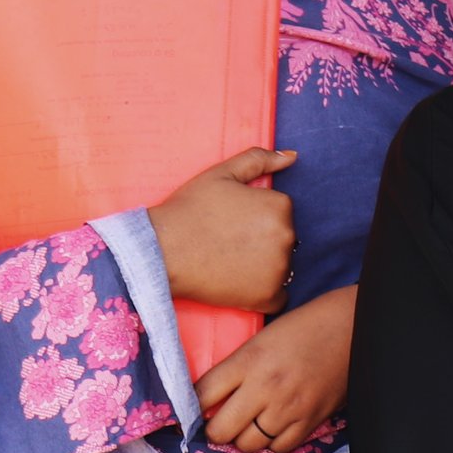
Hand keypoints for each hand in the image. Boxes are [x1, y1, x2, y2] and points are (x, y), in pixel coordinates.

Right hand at [147, 147, 296, 311]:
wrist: (160, 252)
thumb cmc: (189, 210)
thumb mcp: (222, 173)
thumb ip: (260, 159)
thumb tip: (292, 156)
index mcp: (280, 206)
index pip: (280, 212)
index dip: (255, 216)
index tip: (232, 222)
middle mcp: (287, 236)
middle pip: (284, 239)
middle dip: (263, 240)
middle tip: (229, 242)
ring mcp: (279, 269)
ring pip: (282, 266)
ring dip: (265, 266)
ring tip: (231, 262)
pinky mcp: (267, 296)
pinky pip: (278, 297)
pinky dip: (264, 292)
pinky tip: (239, 284)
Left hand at [196, 286, 355, 452]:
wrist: (354, 327)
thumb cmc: (305, 326)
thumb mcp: (261, 338)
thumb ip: (237, 367)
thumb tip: (212, 398)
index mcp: (248, 361)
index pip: (201, 396)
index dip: (191, 407)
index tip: (192, 410)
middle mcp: (265, 388)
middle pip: (220, 430)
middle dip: (215, 429)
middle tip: (220, 421)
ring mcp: (289, 408)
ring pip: (248, 444)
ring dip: (243, 438)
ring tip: (247, 425)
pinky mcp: (311, 420)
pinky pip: (278, 447)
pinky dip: (271, 442)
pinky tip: (273, 428)